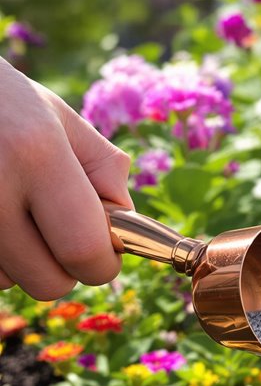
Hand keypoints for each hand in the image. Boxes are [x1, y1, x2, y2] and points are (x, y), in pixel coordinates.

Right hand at [0, 57, 131, 299]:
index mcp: (36, 154)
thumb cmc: (3, 102)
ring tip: (13, 210)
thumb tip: (123, 223)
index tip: (103, 252)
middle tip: (57, 232)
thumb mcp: (58, 117)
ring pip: (11, 283)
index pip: (85, 251)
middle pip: (48, 283)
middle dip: (65, 268)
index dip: (102, 263)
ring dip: (23, 262)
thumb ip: (102, 169)